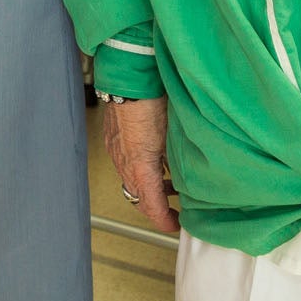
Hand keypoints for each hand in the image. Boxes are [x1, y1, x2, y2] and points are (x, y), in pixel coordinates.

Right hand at [105, 97, 177, 232]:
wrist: (130, 76)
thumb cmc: (152, 100)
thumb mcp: (173, 135)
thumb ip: (177, 159)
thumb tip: (188, 175)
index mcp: (141, 165)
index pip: (151, 206)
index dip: (164, 220)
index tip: (175, 225)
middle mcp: (124, 161)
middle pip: (137, 197)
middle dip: (155, 207)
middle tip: (174, 211)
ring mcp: (115, 150)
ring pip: (130, 181)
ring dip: (148, 189)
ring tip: (169, 187)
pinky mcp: (112, 138)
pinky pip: (124, 164)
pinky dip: (139, 171)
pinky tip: (154, 162)